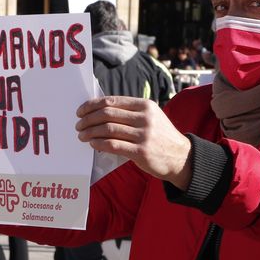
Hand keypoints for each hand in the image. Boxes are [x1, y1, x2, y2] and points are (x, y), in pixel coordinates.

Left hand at [76, 96, 191, 189]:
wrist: (181, 157)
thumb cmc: (161, 137)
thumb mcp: (151, 117)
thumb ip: (130, 113)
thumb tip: (99, 111)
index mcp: (145, 106)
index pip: (112, 101)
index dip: (92, 105)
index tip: (81, 111)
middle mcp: (145, 118)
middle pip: (107, 114)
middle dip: (88, 119)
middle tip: (78, 125)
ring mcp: (144, 135)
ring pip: (108, 129)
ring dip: (90, 132)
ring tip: (82, 136)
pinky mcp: (141, 152)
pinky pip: (114, 145)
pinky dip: (99, 143)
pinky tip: (93, 144)